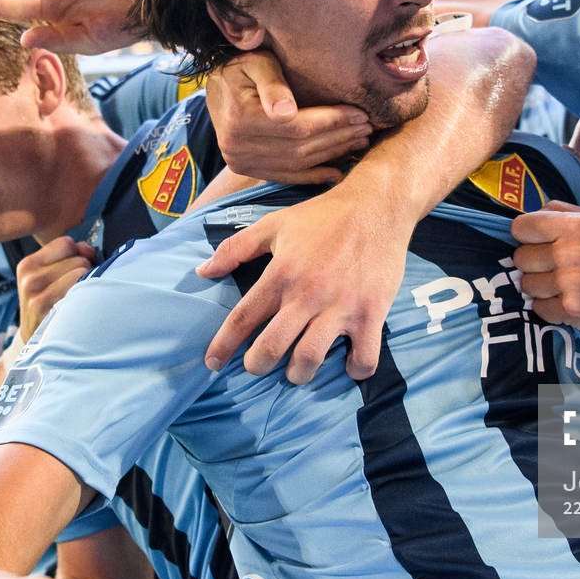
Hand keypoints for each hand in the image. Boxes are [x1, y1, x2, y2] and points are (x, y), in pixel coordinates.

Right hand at [16, 237, 97, 341]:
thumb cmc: (49, 304)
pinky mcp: (49, 310)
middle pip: (78, 258)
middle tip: (78, 288)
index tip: (77, 268)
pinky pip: (81, 290)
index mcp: (28, 265)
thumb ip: (68, 256)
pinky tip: (80, 307)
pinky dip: (87, 296)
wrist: (35, 342)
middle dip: (84, 270)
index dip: (78, 253)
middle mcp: (30, 278)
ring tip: (79, 298)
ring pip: (82, 272)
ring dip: (88, 283)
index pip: (66, 243)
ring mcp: (38, 295)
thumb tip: (88, 249)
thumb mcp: (48, 278)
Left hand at [196, 189, 409, 383]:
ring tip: (298, 370)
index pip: (242, 318)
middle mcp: (307, 294)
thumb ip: (235, 248)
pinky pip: (363, 357)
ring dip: (299, 374)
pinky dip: (355, 370)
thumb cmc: (323, 216)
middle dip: (257, 365)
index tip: (213, 364)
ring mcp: (341, 306)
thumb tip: (201, 272)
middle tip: (258, 364)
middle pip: (271, 348)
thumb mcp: (274, 224)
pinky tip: (348, 363)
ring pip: (310, 359)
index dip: (223, 346)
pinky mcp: (371, 313)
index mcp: (280, 273)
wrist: (378, 205)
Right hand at [205, 52, 369, 184]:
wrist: (216, 87)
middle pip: (301, 147)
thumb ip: (271, 82)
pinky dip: (312, 176)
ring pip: (297, 163)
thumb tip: (285, 111)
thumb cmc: (242, 67)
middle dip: (338, 138)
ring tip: (358, 142)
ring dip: (331, 155)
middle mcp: (238, 145)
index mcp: (242, 118)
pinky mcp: (245, 169)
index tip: (361, 114)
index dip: (333, 121)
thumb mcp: (255, 62)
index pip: (299, 126)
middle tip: (367, 129)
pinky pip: (284, 176)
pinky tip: (336, 171)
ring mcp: (240, 161)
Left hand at [511, 201, 579, 338]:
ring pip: (526, 285)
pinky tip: (570, 301)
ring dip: (541, 288)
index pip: (521, 226)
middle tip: (556, 267)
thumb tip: (532, 211)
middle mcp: (572, 253)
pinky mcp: (572, 311)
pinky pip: (538, 308)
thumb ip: (566, 212)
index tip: (537, 242)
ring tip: (565, 285)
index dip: (526, 235)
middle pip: (520, 258)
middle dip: (534, 264)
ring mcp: (571, 284)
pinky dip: (550, 308)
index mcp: (579, 226)